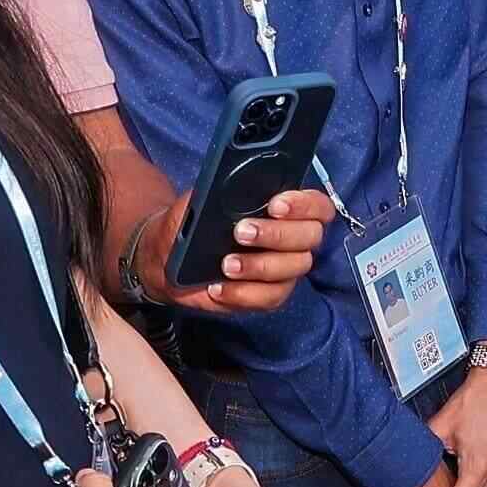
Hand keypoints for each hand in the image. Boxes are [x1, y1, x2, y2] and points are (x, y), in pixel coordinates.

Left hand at [138, 187, 331, 317]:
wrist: (169, 254)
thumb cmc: (192, 220)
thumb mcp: (203, 199)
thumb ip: (224, 190)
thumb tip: (235, 188)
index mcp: (287, 209)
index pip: (317, 205)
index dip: (304, 205)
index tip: (275, 205)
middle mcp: (293, 239)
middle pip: (311, 236)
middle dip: (278, 234)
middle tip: (242, 232)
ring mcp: (284, 269)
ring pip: (293, 269)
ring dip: (259, 266)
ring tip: (226, 264)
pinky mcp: (268, 296)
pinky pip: (269, 298)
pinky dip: (243, 293)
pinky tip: (218, 287)